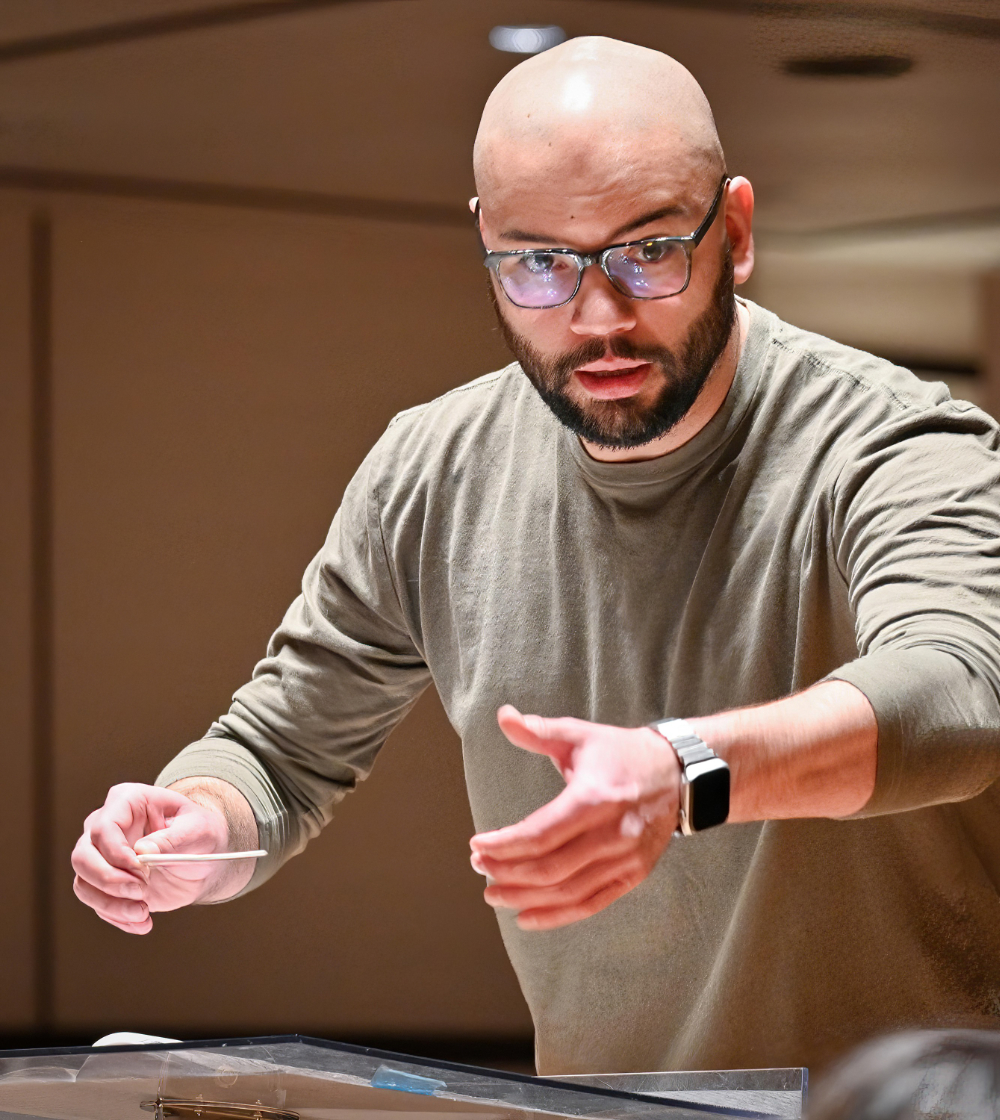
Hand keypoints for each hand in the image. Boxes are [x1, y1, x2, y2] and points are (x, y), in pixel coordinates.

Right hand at [71, 783, 230, 934]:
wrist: (202, 856)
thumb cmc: (200, 832)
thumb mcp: (199, 829)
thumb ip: (173, 837)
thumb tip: (142, 850)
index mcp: (127, 801)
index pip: (104, 827)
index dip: (116, 852)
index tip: (140, 869)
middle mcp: (104, 826)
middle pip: (83, 856)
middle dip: (108, 880)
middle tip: (141, 891)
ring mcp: (100, 855)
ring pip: (83, 883)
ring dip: (111, 904)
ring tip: (143, 912)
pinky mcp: (104, 882)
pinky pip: (96, 903)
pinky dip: (117, 917)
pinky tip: (142, 921)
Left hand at [470, 706, 680, 930]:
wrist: (678, 773)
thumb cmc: (620, 753)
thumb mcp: (580, 735)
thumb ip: (539, 730)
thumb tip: (504, 716)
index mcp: (595, 797)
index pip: (541, 833)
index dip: (504, 845)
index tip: (476, 845)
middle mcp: (613, 833)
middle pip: (550, 867)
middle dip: (507, 871)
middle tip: (478, 866)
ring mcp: (626, 858)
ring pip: (567, 891)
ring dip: (525, 897)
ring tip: (493, 892)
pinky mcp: (634, 874)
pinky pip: (591, 904)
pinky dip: (557, 916)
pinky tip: (526, 917)